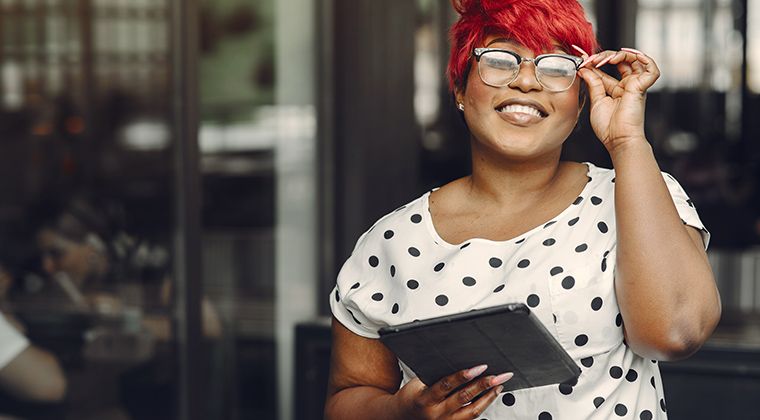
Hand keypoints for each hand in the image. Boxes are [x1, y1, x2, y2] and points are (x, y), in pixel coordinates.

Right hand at [394, 364, 511, 418]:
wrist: (403, 417)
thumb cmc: (412, 397)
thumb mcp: (418, 383)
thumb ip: (436, 376)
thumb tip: (459, 362)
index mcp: (426, 399)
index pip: (447, 385)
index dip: (464, 375)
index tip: (479, 367)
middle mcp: (437, 413)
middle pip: (464, 398)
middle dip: (483, 385)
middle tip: (497, 376)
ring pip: (472, 411)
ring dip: (488, 397)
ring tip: (498, 385)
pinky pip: (472, 417)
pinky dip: (483, 406)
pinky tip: (490, 397)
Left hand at [576, 48, 659, 152]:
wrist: (617, 139)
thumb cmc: (608, 127)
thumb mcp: (596, 100)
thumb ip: (593, 83)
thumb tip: (585, 68)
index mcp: (615, 89)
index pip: (606, 69)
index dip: (594, 62)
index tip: (581, 59)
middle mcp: (627, 85)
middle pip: (619, 61)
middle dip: (603, 56)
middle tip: (589, 60)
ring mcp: (636, 85)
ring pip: (634, 60)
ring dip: (618, 55)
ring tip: (602, 60)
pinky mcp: (642, 87)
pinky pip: (652, 69)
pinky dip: (644, 58)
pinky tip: (629, 54)